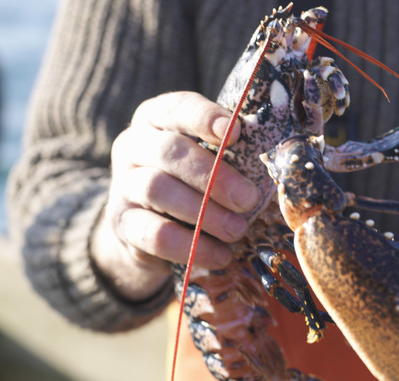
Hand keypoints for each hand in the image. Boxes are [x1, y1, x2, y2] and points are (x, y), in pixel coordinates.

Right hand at [91, 91, 258, 300]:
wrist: (146, 226)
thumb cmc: (190, 181)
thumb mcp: (206, 158)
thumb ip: (231, 152)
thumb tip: (277, 161)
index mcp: (156, 118)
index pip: (177, 108)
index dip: (204, 117)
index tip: (235, 132)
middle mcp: (133, 145)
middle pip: (169, 151)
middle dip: (213, 176)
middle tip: (248, 199)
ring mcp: (122, 184)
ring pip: (158, 190)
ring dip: (204, 213)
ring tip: (237, 230)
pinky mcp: (122, 224)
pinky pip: (155, 234)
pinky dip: (192, 246)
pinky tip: (220, 255)